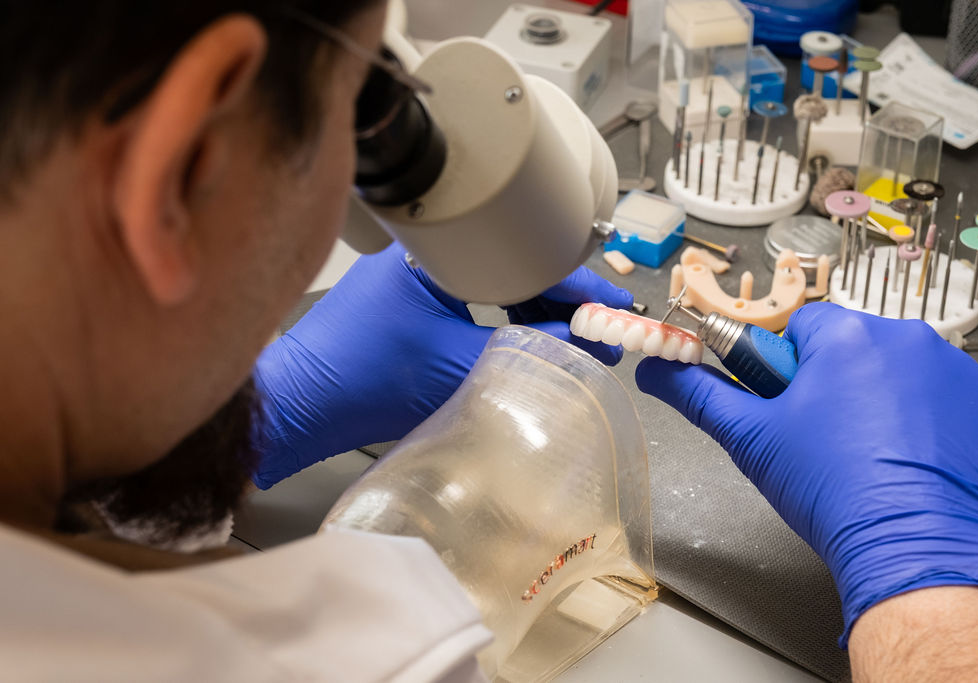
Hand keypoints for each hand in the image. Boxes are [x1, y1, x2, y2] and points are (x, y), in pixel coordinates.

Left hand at [254, 242, 631, 487]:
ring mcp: (413, 275)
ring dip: (533, 311)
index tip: (611, 305)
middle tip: (599, 328)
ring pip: (494, 284)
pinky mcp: (406, 300)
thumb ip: (529, 351)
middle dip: (561, 299)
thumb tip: (584, 343)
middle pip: (514, 266)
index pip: (526, 257)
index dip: (576, 284)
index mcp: (436, 251)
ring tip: (572, 338)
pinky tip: (527, 339)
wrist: (299, 405)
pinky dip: (502, 318)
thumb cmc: (361, 381)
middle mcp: (425, 253)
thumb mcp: (459, 364)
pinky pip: (471, 299)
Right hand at [636, 302, 977, 642]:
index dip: (792, 371)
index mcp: (844, 336)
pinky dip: (936, 427)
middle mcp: (907, 339)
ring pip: (904, 373)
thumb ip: (699, 395)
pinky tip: (916, 464)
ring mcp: (958, 372)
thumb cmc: (834, 491)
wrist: (913, 548)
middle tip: (830, 440)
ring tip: (874, 457)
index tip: (793, 408)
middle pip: (857, 348)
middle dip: (841, 384)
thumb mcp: (751, 439)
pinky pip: (954, 402)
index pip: (805, 330)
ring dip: (889, 402)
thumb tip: (658, 371)